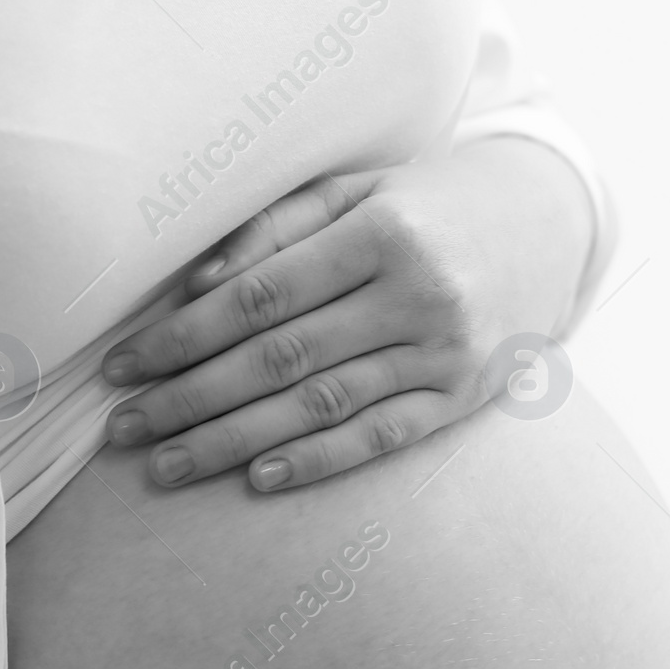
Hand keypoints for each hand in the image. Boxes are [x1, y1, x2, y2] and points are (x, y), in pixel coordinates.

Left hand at [100, 141, 595, 492]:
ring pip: (321, 406)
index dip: (183, 337)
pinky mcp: (464, 398)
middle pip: (280, 359)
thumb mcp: (357, 190)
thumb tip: (196, 287)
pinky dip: (318, 461)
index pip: (260, 297)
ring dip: (234, 441)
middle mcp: (417, 295)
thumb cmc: (426, 202)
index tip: (123, 366)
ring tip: (167, 465)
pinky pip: (380, 437)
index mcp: (382, 232)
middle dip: (191, 397)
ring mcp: (446, 353)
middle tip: (124, 429)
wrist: (546, 223)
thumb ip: (276, 228)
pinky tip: (258, 478)